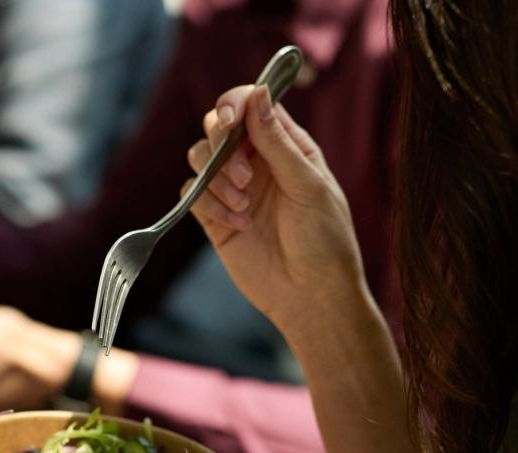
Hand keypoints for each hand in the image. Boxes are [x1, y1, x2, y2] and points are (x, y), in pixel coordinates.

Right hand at [187, 85, 363, 334]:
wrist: (311, 295)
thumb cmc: (325, 240)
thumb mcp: (307, 185)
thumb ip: (277, 141)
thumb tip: (257, 92)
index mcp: (287, 146)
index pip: (252, 104)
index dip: (235, 103)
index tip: (231, 121)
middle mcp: (257, 161)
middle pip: (217, 126)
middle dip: (221, 144)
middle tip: (244, 177)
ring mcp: (233, 189)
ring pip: (199, 157)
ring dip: (215, 177)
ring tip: (243, 206)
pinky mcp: (214, 218)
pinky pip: (192, 194)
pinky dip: (208, 204)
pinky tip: (238, 224)